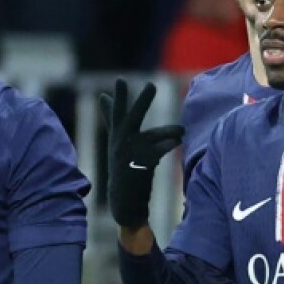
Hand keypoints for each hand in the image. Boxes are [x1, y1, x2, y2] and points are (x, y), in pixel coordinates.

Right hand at [101, 79, 184, 228]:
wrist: (123, 203)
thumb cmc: (123, 169)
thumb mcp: (115, 143)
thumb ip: (111, 119)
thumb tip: (102, 96)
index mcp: (115, 137)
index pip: (115, 114)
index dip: (118, 97)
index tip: (120, 80)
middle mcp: (119, 144)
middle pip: (130, 119)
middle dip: (142, 102)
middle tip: (151, 85)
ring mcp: (129, 156)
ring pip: (151, 138)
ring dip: (167, 132)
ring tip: (181, 131)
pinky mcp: (139, 168)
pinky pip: (157, 153)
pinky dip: (168, 146)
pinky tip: (178, 141)